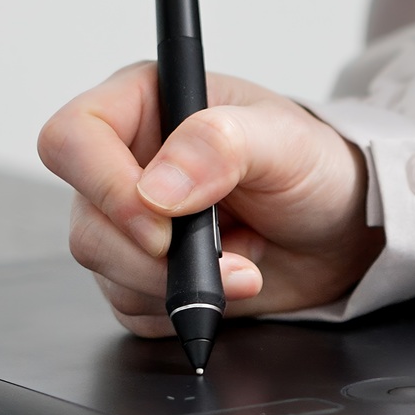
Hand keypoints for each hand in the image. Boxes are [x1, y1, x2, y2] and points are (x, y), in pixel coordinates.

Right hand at [38, 64, 382, 335]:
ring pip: (105, 272)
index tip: (162, 222)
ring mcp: (128, 224)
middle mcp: (124, 163)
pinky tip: (229, 283)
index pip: (72, 139)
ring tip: (244, 263)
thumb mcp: (283, 140)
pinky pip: (132, 309)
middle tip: (227, 256)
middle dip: (155, 257)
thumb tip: (156, 190)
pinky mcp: (143, 276)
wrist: (343, 229)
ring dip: (178, 285)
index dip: (104, 186)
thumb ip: (220, 145)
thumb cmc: (314, 166)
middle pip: (86, 222)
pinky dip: (184, 308)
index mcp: (143, 105)